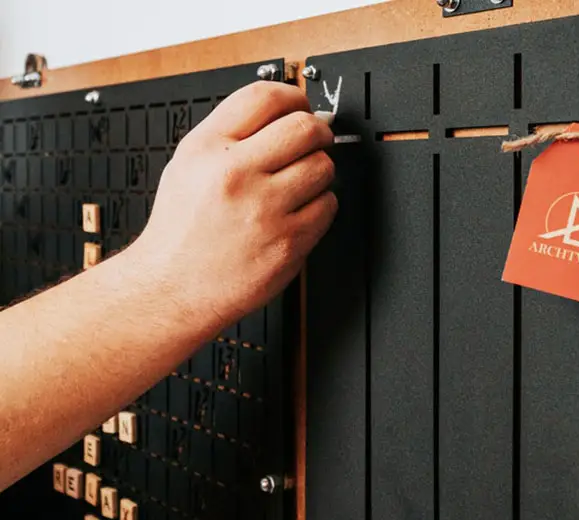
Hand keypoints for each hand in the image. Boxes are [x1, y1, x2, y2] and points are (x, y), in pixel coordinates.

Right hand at [132, 81, 336, 327]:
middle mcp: (236, 175)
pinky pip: (327, 207)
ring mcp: (265, 210)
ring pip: (323, 167)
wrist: (175, 287)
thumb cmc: (183, 231)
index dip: (294, 97)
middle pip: (304, 128)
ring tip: (301, 184)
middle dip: (317, 132)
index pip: (266, 97)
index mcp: (208, 148)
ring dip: (320, 171)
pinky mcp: (288, 242)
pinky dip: (321, 206)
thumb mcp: (189, 164)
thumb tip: (283, 112)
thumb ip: (231, 134)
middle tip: (315, 142)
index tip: (301, 106)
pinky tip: (300, 212)